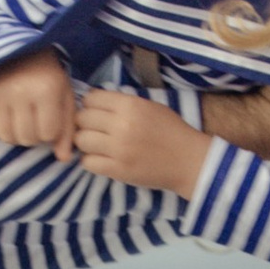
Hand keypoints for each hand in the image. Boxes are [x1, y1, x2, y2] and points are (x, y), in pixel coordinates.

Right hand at [0, 50, 74, 154]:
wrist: (19, 50)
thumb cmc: (48, 76)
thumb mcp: (64, 98)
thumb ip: (67, 129)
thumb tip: (63, 159)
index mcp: (45, 90)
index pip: (47, 134)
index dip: (51, 132)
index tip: (50, 119)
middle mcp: (19, 92)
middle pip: (26, 138)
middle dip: (34, 136)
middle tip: (36, 121)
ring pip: (7, 137)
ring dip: (17, 135)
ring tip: (22, 121)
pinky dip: (0, 128)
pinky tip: (8, 116)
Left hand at [73, 84, 208, 196]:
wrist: (189, 161)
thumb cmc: (171, 130)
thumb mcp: (150, 106)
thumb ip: (123, 103)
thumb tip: (94, 101)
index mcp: (130, 106)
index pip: (91, 98)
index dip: (90, 104)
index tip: (96, 111)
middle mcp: (121, 125)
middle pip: (82, 118)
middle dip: (85, 122)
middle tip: (95, 129)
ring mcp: (118, 149)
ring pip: (81, 140)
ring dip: (86, 141)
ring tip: (97, 144)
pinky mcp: (117, 170)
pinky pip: (88, 162)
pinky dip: (91, 160)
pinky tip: (101, 158)